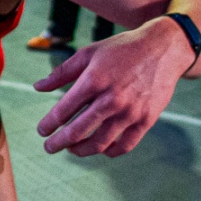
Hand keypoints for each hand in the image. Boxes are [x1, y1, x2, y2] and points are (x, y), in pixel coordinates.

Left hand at [32, 20, 193, 156]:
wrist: (163, 49)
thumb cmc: (121, 49)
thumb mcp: (89, 53)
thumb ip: (61, 72)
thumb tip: (38, 88)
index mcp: (94, 80)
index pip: (63, 111)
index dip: (48, 124)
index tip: (42, 131)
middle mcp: (111, 99)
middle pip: (78, 131)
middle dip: (59, 143)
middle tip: (50, 147)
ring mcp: (130, 112)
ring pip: (100, 143)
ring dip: (81, 150)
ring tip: (72, 149)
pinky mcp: (146, 120)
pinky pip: (125, 145)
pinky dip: (110, 151)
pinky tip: (100, 148)